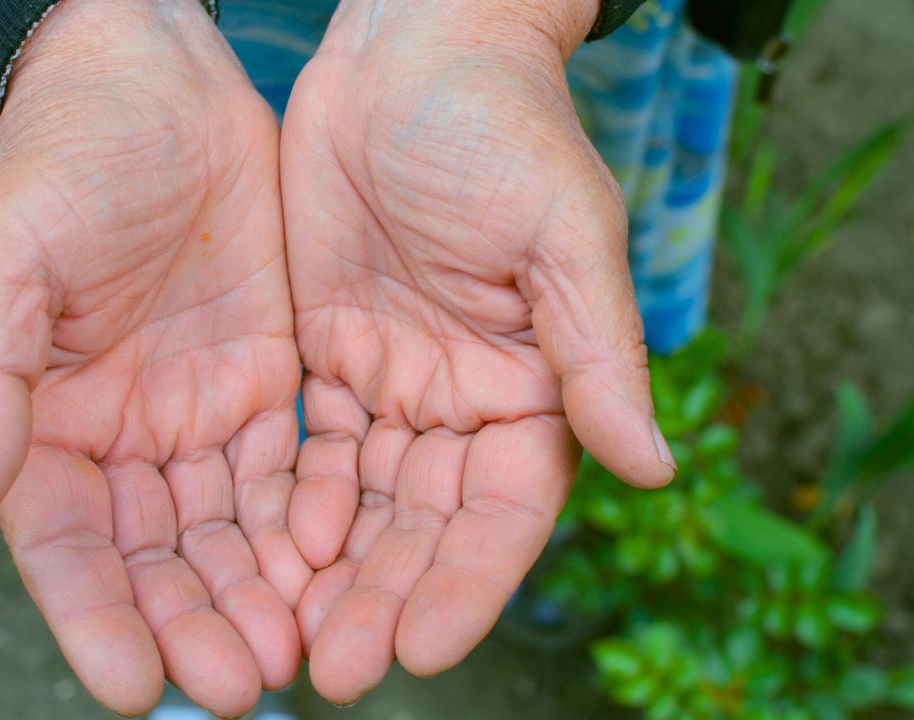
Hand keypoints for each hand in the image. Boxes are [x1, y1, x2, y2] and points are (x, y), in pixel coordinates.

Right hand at [0, 1, 307, 714]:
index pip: (68, 544)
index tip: (132, 685)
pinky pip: (293, 470)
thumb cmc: (64, 154)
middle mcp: (125, 435)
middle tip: (241, 685)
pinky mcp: (269, 380)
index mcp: (47, 420)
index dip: (95, 617)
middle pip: (158, 556)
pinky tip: (332, 568)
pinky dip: (310, 525)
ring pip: (231, 529)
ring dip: (259, 594)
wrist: (158, 82)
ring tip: (297, 654)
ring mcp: (199, 413)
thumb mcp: (9, 254)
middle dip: (195, 622)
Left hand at [281, 0, 675, 703]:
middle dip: (385, 596)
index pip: (504, 509)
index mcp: (534, 385)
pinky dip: (287, 503)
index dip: (468, 581)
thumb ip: (599, 351)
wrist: (406, 52)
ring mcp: (391, 382)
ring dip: (329, 573)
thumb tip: (652, 469)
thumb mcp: (561, 231)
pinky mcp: (326, 355)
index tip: (422, 646)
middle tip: (336, 670)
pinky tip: (262, 551)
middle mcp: (463, 400)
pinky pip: (306, 447)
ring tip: (287, 639)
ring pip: (360, 502)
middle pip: (424, 525)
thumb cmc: (501, 126)